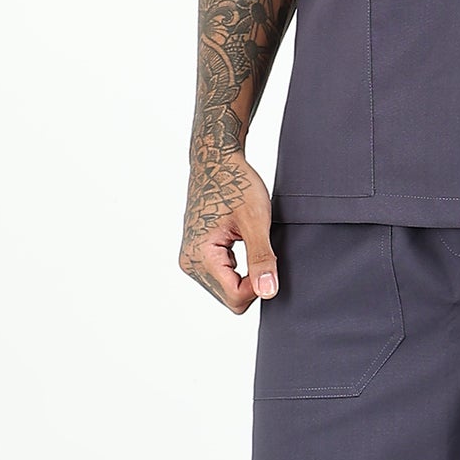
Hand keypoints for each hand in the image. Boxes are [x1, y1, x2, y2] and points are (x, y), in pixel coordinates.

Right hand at [180, 144, 277, 312]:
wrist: (216, 161)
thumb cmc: (235, 183)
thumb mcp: (255, 220)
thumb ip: (261, 258)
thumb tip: (268, 292)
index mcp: (200, 257)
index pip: (236, 297)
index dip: (260, 285)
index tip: (270, 258)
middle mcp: (189, 263)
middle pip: (231, 297)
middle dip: (252, 280)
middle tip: (260, 246)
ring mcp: (190, 260)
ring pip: (227, 289)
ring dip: (245, 273)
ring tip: (247, 240)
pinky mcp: (196, 255)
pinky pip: (222, 277)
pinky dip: (238, 268)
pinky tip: (240, 241)